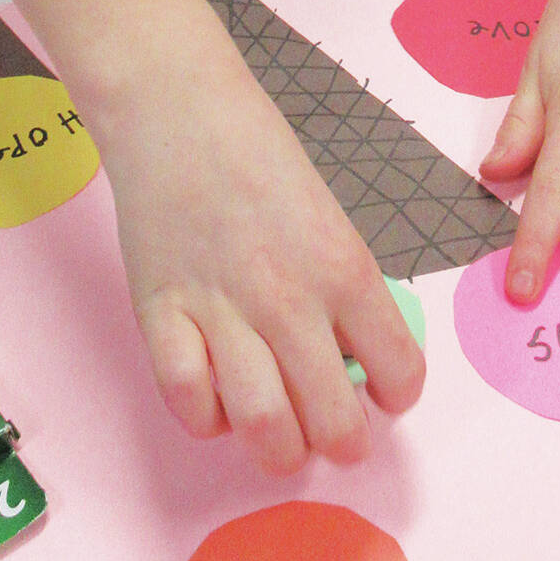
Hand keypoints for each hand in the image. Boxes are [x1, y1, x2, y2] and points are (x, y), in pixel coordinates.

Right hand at [94, 41, 424, 473]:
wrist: (177, 110)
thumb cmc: (258, 153)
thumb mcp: (330, 214)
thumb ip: (344, 286)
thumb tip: (355, 357)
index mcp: (345, 268)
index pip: (398, 372)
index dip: (397, 395)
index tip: (384, 394)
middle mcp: (290, 300)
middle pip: (333, 422)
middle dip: (342, 444)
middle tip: (336, 435)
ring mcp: (222, 313)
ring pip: (266, 429)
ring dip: (281, 451)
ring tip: (283, 440)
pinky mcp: (162, 316)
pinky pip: (191, 404)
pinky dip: (209, 419)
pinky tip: (218, 400)